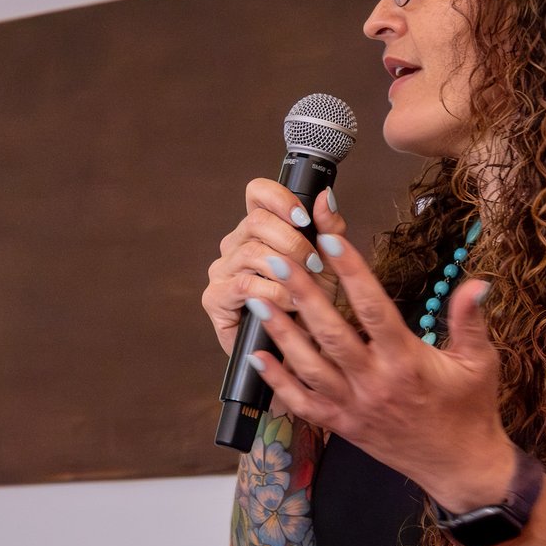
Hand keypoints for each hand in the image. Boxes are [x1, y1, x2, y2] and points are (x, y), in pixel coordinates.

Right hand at [202, 179, 340, 358]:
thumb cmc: (315, 305)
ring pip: (250, 251)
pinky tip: (287, 304)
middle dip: (292, 241)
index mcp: (260, 229)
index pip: (257, 194)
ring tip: (304, 289)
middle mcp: (236, 244)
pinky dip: (272, 293)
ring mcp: (222, 270)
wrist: (305, 351)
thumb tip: (327, 196)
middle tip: (314, 264)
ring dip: (285, 270)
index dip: (279, 198)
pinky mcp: (214, 298)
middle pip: (256, 221)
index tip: (303, 217)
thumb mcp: (330, 262)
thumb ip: (328, 228)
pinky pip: (243, 284)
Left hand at [247, 192, 518, 511]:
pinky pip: (302, 403)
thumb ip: (470, 320)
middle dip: (301, 293)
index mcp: (407, 361)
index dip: (352, 273)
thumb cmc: (471, 409)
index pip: (375, 308)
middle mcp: (375, 382)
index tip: (330, 241)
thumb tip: (477, 282)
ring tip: (258, 298)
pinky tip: (256, 355)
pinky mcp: (341, 426)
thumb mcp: (479, 362)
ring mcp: (354, 406)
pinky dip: (277, 380)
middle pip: (331, 332)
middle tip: (276, 259)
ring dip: (281, 332)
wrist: (460, 468)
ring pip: (308, 366)